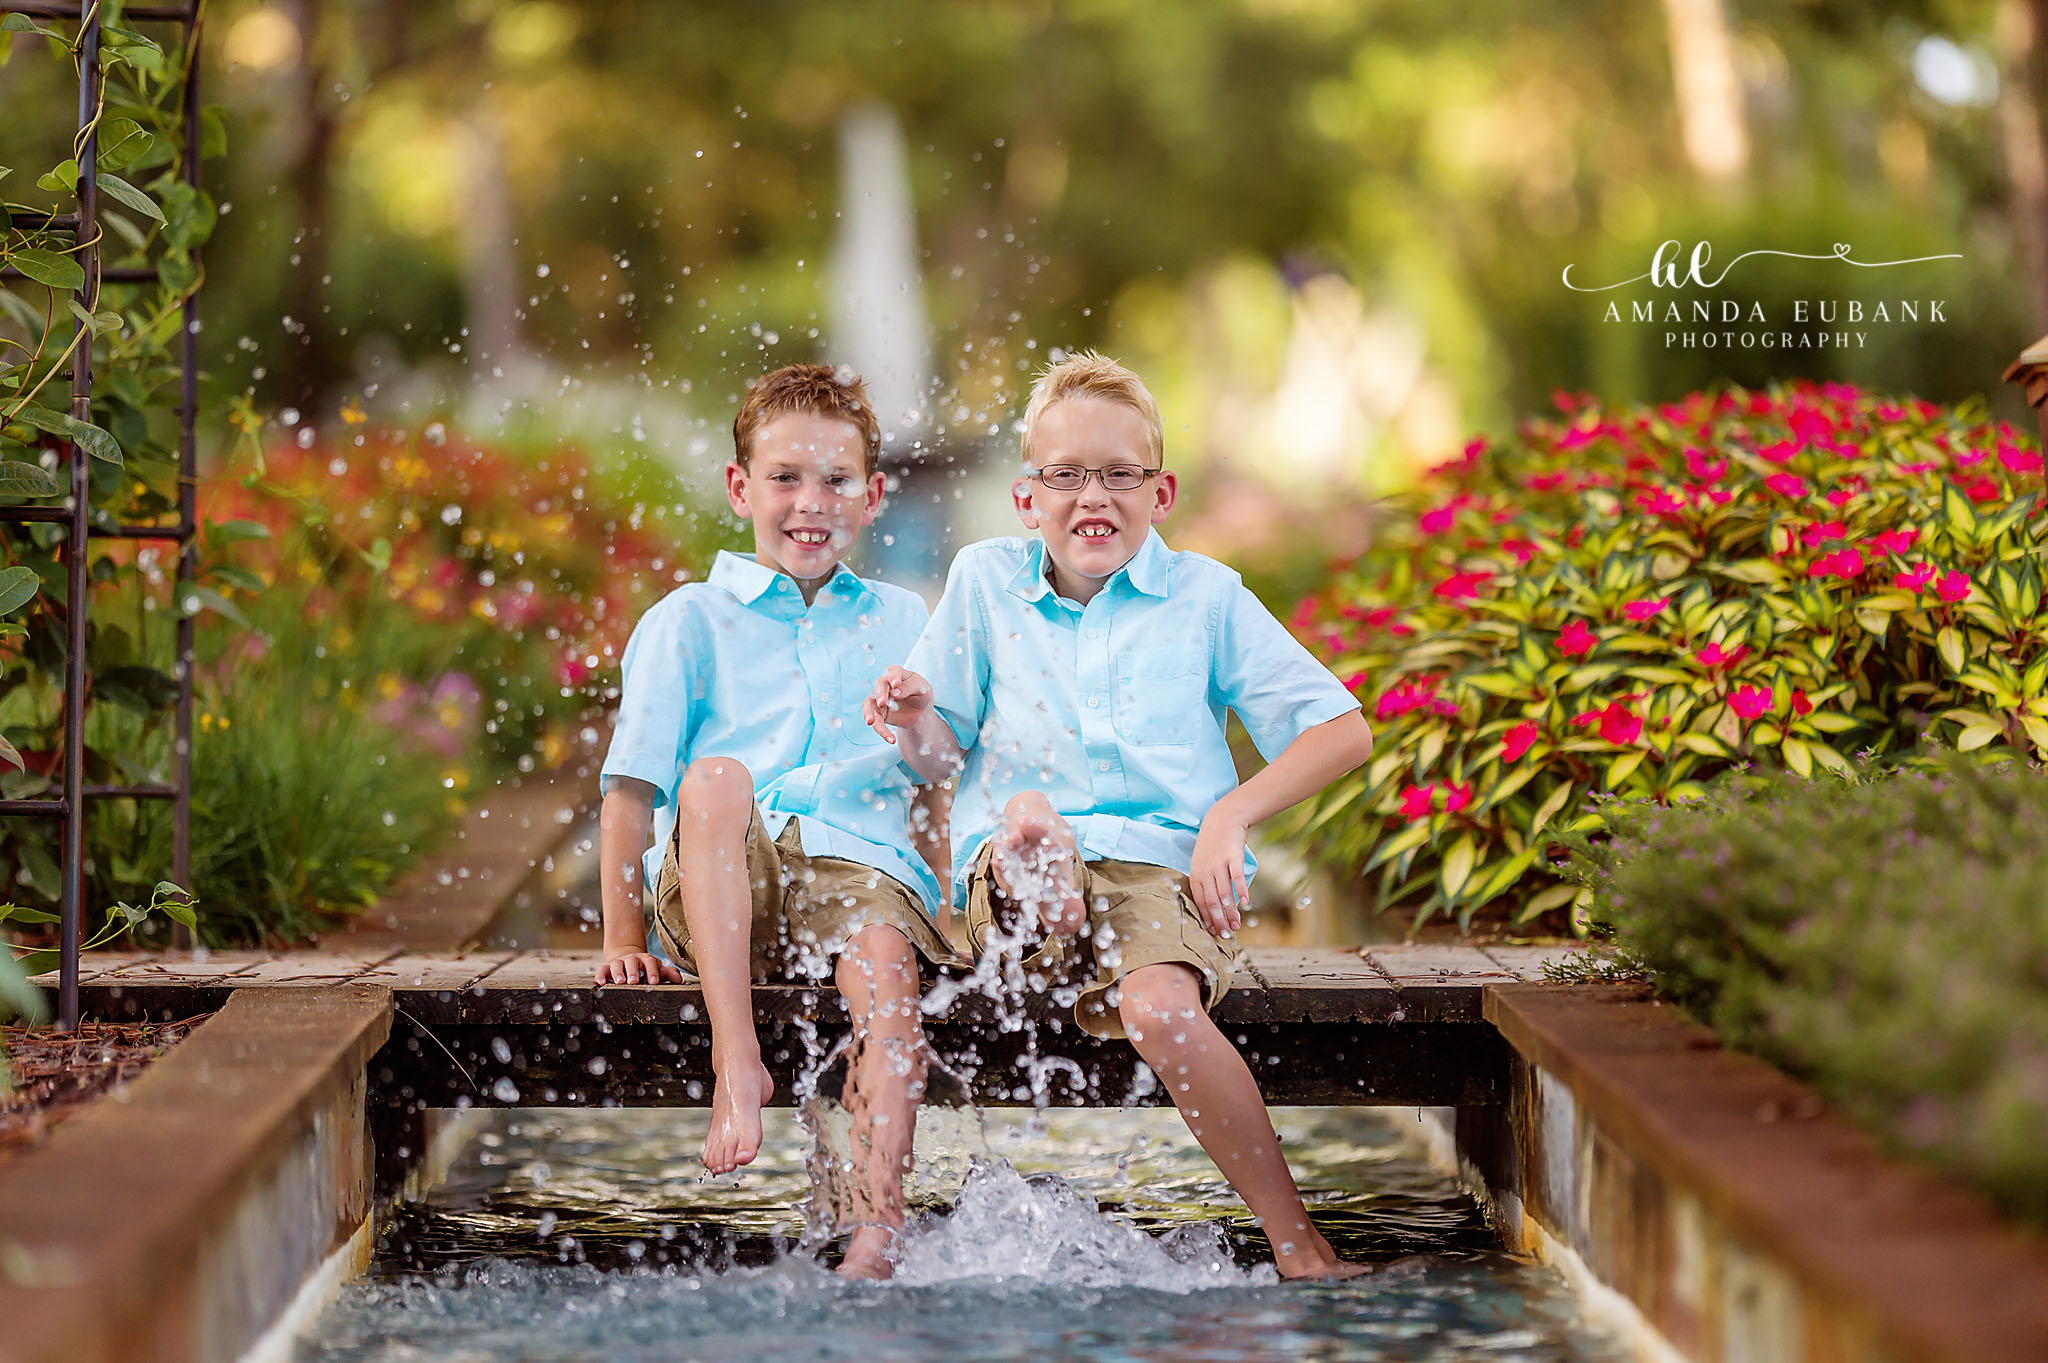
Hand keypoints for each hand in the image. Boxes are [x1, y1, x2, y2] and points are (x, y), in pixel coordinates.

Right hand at [594, 951, 684, 984]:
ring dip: (618, 973)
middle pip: (632, 962)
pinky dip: (600, 975)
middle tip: (634, 981)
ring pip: (616, 965)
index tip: (654, 981)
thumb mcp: (657, 969)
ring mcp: (619, 962)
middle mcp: (632, 959)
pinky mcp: (607, 967)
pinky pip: (602, 969)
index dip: (653, 971)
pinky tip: (601, 983)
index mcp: (646, 960)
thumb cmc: (645, 968)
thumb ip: (668, 973)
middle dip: (633, 971)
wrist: (628, 959)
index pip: (650, 962)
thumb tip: (679, 979)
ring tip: (620, 982)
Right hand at [863, 665, 933, 743]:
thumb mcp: (922, 689)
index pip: (893, 672)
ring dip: (868, 712)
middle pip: (879, 686)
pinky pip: (875, 722)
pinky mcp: (878, 713)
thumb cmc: (921, 694)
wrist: (920, 712)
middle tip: (882, 702)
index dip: (893, 678)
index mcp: (897, 673)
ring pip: (869, 704)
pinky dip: (882, 731)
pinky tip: (891, 739)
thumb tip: (895, 692)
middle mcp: (885, 684)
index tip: (895, 685)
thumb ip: (909, 688)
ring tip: (871, 722)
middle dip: (880, 694)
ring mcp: (878, 698)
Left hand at [1189, 805, 1248, 936]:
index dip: (1208, 920)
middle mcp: (1205, 872)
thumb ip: (1206, 884)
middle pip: (1212, 902)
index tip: (1215, 933)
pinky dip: (1241, 891)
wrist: (1222, 820)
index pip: (1200, 903)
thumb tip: (1214, 907)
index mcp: (1196, 876)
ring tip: (1236, 925)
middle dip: (1219, 921)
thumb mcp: (1203, 864)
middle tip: (1226, 935)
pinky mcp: (1232, 857)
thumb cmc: (1213, 846)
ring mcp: (1218, 865)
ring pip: (1224, 894)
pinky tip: (1246, 903)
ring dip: (1231, 912)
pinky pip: (1236, 878)